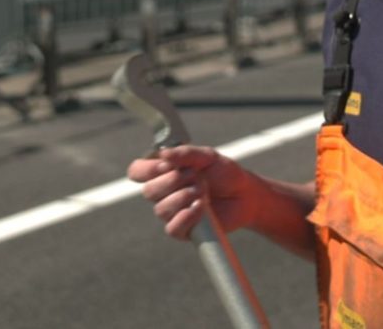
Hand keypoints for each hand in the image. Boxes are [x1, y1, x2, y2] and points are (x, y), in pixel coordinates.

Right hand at [127, 145, 255, 240]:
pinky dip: (185, 217)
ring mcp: (172, 212)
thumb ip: (186, 154)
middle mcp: (164, 192)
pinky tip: (200, 208)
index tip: (166, 165)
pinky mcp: (184, 229)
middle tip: (196, 177)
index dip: (146, 169)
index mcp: (164, 172)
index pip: (137, 171)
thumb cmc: (225, 173)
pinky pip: (172, 228)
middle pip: (148, 191)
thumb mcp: (208, 156)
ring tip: (203, 192)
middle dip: (173, 182)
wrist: (245, 195)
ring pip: (161, 209)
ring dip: (182, 198)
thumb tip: (163, 153)